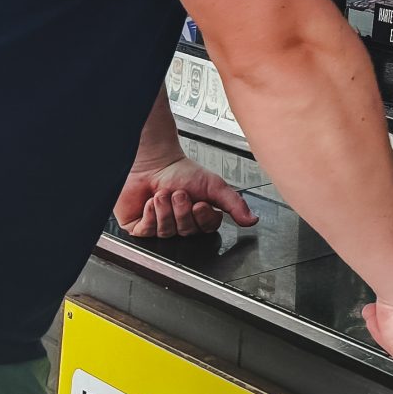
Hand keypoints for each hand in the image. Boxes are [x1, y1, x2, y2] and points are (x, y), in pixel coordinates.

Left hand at [117, 153, 258, 238]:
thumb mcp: (214, 185)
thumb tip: (252, 220)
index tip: (199, 202)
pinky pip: (147, 230)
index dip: (203, 217)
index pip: (206, 228)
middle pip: (187, 230)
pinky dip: (150, 213)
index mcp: (199, 217)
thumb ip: (234, 203)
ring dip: (165, 209)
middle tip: (179, 193)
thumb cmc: (181, 171)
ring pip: (167, 231)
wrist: (153, 162)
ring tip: (163, 193)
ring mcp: (160, 228)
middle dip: (182, 210)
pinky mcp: (140, 228)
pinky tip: (151, 201)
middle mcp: (181, 225)